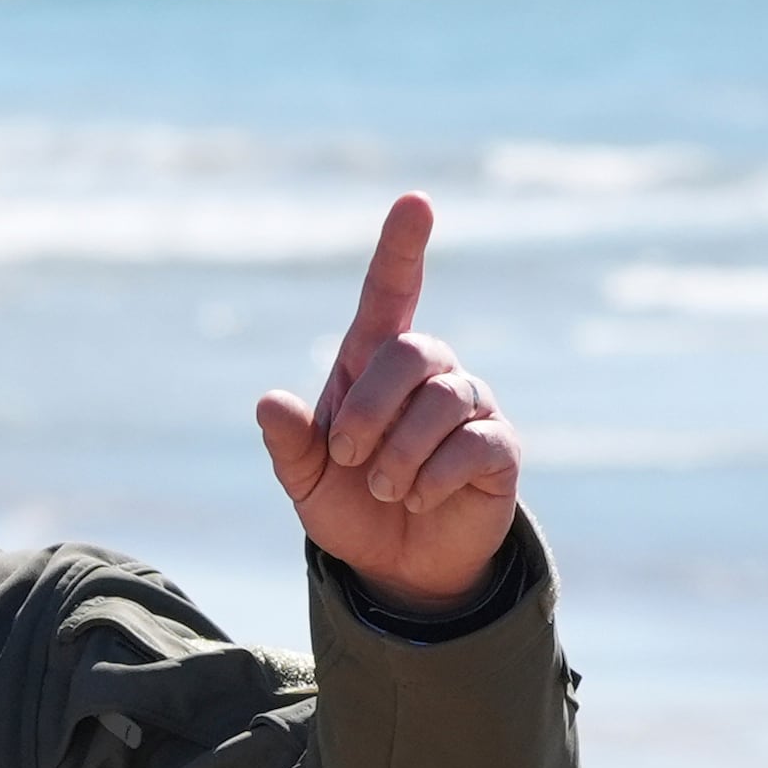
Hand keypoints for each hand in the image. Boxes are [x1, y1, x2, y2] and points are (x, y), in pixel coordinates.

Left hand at [255, 194, 522, 611]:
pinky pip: (473, 443)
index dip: (401, 248)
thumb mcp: (305, 481)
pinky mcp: (499, 447)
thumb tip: (268, 402)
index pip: (391, 293)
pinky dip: (433, 477)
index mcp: (374, 365)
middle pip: (412, 351)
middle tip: (347, 457)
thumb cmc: (350, 505)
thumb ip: (290, 443)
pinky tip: (419, 499)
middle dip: (370, 408)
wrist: (398, 565)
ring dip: (399, 454)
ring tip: (383, 489)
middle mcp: (429, 374)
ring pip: (443, 400)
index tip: (415, 202)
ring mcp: (470, 407)